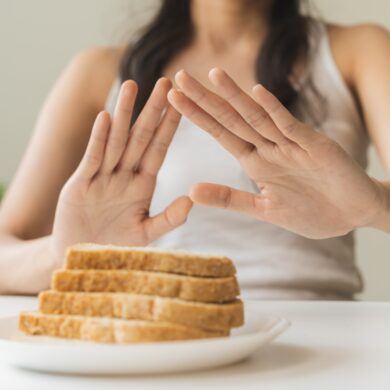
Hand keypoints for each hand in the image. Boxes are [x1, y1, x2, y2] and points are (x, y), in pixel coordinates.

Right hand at [51, 78, 192, 261]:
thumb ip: (169, 218)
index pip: (159, 149)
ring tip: (132, 86)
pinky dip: (98, 139)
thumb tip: (191, 199)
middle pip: (141, 137)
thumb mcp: (146, 233)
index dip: (169, 126)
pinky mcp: (80, 184)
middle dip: (152, 110)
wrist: (83, 257)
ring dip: (124, 114)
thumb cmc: (116, 245)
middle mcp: (124, 175)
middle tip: (165, 82)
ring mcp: (103, 177)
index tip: (182, 103)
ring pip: (117, 140)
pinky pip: (92, 158)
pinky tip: (106, 118)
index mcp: (143, 184)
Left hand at [167, 68, 384, 238]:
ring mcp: (291, 144)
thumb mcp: (264, 210)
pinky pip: (290, 125)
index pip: (220, 134)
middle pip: (232, 119)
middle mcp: (269, 148)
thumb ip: (229, 199)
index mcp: (255, 162)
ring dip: (235, 97)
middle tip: (179, 77)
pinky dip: (274, 110)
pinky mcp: (314, 145)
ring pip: (257, 116)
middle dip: (205, 99)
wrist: (354, 214)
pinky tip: (256, 93)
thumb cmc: (312, 212)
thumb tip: (191, 190)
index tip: (173, 100)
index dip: (197, 116)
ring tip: (212, 75)